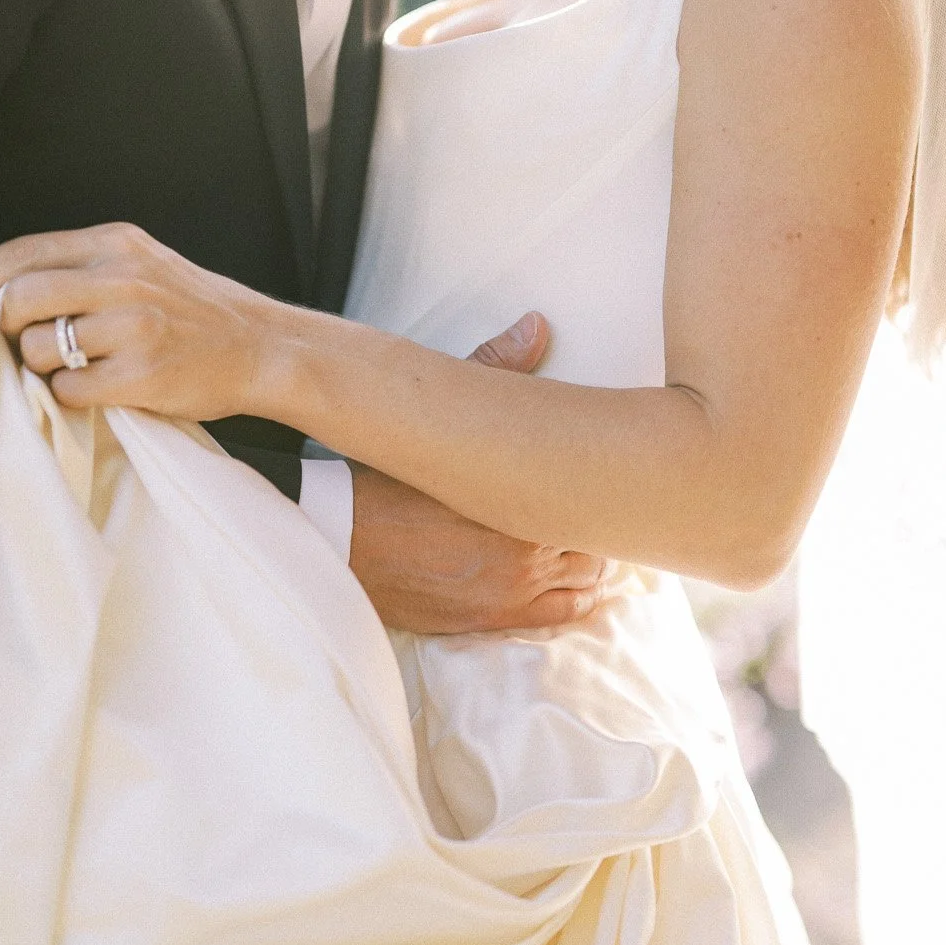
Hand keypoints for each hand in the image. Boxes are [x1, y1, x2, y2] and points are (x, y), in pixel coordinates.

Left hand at [0, 223, 275, 420]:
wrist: (262, 347)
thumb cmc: (194, 312)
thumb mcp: (143, 265)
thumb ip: (83, 270)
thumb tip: (5, 299)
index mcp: (116, 242)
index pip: (23, 252)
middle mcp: (122, 276)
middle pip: (21, 299)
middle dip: (7, 329)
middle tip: (25, 346)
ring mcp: (133, 325)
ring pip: (40, 348)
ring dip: (44, 367)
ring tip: (82, 367)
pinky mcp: (142, 373)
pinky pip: (69, 390)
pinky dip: (72, 397)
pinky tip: (103, 390)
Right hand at [349, 314, 615, 637]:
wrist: (339, 538)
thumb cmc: (389, 479)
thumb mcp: (443, 420)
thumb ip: (496, 370)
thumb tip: (538, 326)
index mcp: (521, 501)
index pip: (594, 498)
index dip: (604, 488)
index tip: (606, 478)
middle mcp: (525, 552)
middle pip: (598, 543)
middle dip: (600, 526)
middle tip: (602, 509)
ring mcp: (510, 591)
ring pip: (586, 582)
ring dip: (591, 564)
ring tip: (590, 543)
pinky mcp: (491, 618)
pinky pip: (561, 617)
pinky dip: (577, 602)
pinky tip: (581, 587)